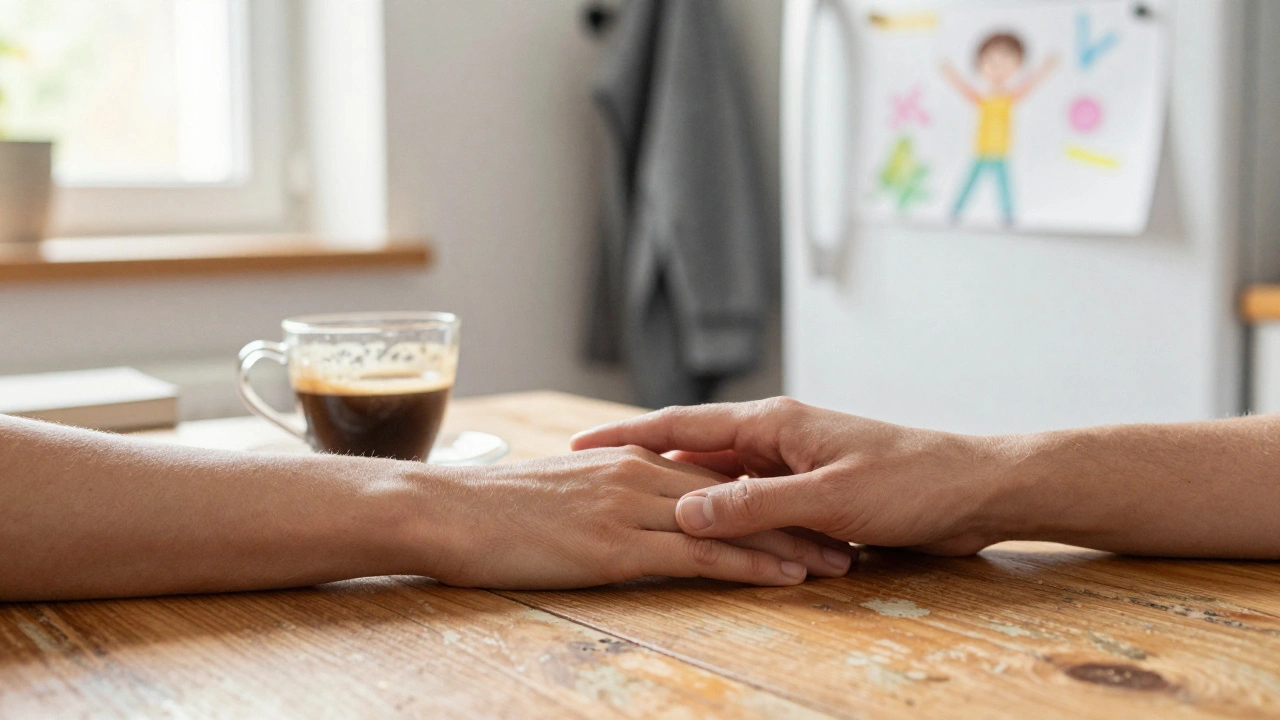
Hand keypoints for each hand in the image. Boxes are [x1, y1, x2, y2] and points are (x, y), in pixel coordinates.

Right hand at [419, 446, 853, 588]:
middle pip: (739, 493)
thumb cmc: (494, 506)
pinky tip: (784, 576)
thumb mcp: (564, 489)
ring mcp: (632, 507)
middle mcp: (640, 474)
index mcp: (629, 458)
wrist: (445, 510)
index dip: (767, 487)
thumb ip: (611, 492)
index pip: (715, 467)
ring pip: (731, 521)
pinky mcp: (619, 545)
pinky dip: (749, 564)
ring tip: (837, 562)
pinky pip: (700, 554)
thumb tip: (642, 506)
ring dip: (789, 542)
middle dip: (796, 514)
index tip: (810, 503)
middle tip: (846, 536)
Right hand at [571, 398, 1004, 555]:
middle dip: (645, 466)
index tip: (578, 444)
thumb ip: (756, 505)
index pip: (683, 425)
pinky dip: (729, 519)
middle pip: (694, 451)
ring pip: (723, 480)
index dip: (627, 434)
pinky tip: (706, 534)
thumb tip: (685, 509)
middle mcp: (776, 436)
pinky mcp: (813, 491)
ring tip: (633, 511)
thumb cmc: (914, 482)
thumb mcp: (830, 498)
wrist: (978, 488)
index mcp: (774, 423)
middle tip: (590, 482)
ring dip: (688, 497)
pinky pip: (754, 503)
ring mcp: (794, 462)